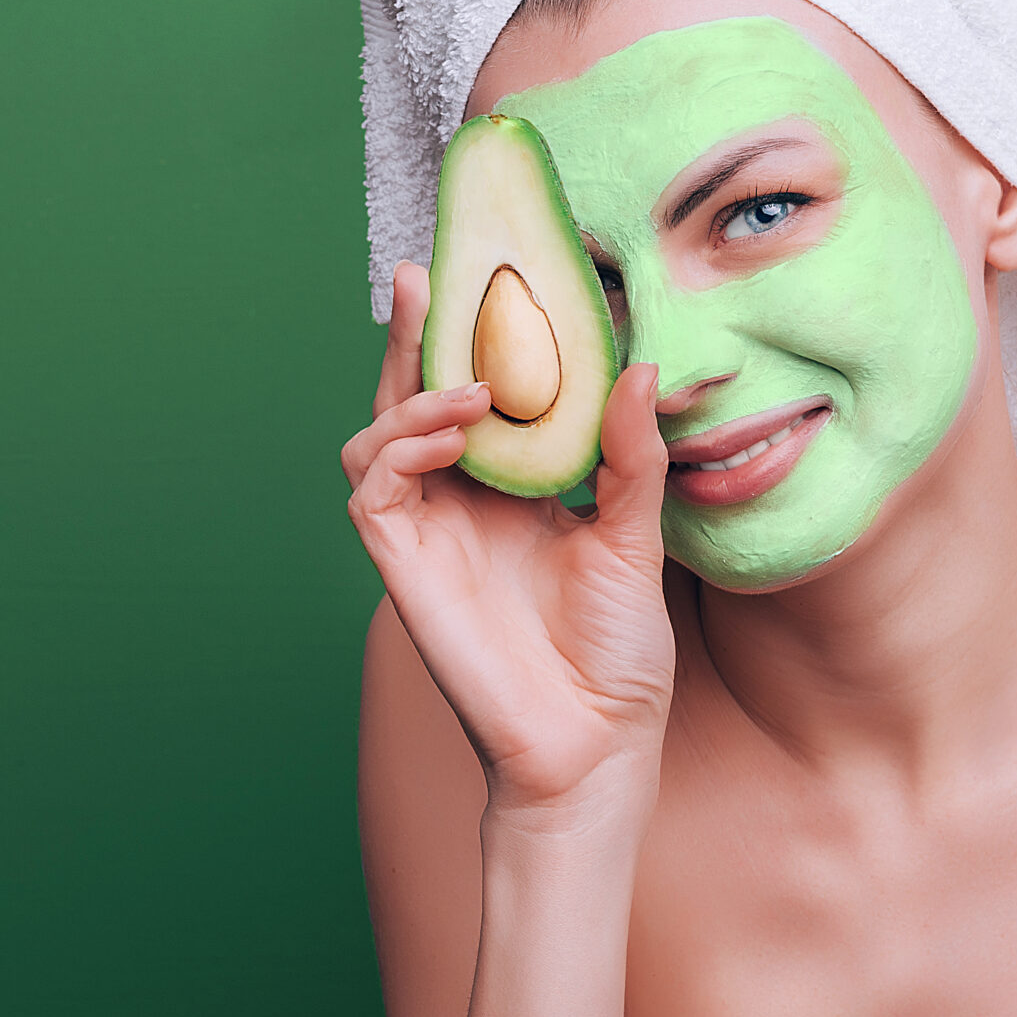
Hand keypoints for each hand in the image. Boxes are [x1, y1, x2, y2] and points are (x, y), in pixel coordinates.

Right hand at [343, 263, 674, 831]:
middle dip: (413, 337)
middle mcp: (459, 504)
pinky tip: (450, 435)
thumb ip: (629, 454)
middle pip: (413, 398)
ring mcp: (426, 533)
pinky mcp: (403, 566)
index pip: (476, 394)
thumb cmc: (615, 656)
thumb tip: (642, 367)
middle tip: (425, 275)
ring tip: (471, 388)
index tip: (480, 272)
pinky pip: (374, 489)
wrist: (595, 745)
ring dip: (412, 397)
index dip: (466, 338)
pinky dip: (400, 448)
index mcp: (511, 491)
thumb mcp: (635, 535)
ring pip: (379, 436)